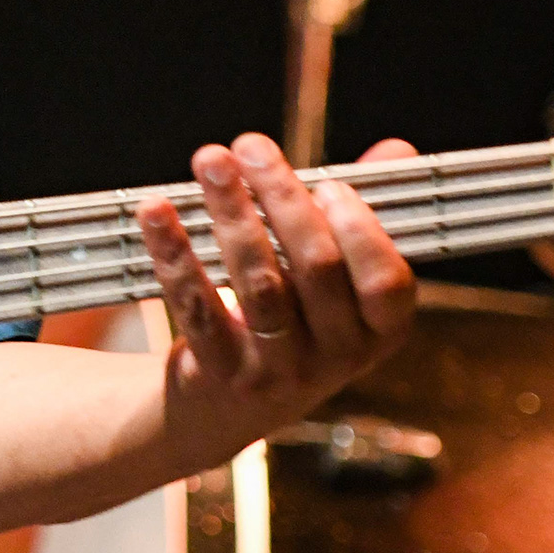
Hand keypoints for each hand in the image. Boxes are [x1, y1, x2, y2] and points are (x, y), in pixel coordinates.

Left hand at [138, 134, 419, 465]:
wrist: (225, 407)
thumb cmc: (294, 318)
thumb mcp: (336, 279)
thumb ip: (362, 213)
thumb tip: (398, 149)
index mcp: (380, 330)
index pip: (386, 282)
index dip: (361, 229)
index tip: (327, 181)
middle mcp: (337, 357)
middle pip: (317, 268)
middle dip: (283, 197)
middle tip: (249, 145)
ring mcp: (280, 372)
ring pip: (259, 283)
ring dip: (232, 213)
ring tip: (210, 160)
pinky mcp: (221, 374)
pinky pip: (198, 307)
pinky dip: (175, 253)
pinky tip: (155, 211)